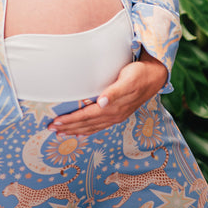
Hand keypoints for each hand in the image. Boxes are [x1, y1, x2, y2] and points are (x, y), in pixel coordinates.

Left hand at [48, 50, 167, 135]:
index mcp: (113, 108)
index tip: (55, 122)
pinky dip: (88, 130)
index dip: (70, 120)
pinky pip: (100, 126)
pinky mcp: (119, 113)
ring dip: (76, 130)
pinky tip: (82, 133)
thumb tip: (102, 102)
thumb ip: (114, 92)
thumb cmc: (139, 74)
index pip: (86, 116)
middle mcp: (114, 115)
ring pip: (92, 127)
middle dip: (68, 127)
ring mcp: (117, 116)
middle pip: (86, 124)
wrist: (156, 76)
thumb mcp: (128, 80)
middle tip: (51, 130)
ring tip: (61, 133)